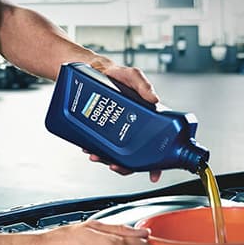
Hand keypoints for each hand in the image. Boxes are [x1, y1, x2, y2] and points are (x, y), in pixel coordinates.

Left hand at [85, 59, 161, 182]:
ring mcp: (116, 129)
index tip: (153, 175)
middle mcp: (132, 127)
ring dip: (106, 159)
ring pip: (115, 153)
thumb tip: (154, 99)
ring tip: (96, 156)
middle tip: (114, 164)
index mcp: (146, 119)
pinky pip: (100, 144)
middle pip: (133, 156)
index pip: (155, 146)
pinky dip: (94, 149)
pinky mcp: (101, 128)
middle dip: (124, 165)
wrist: (94, 69)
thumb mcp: (133, 76)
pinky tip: (87, 147)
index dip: (156, 163)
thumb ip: (144, 85)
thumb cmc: (118, 73)